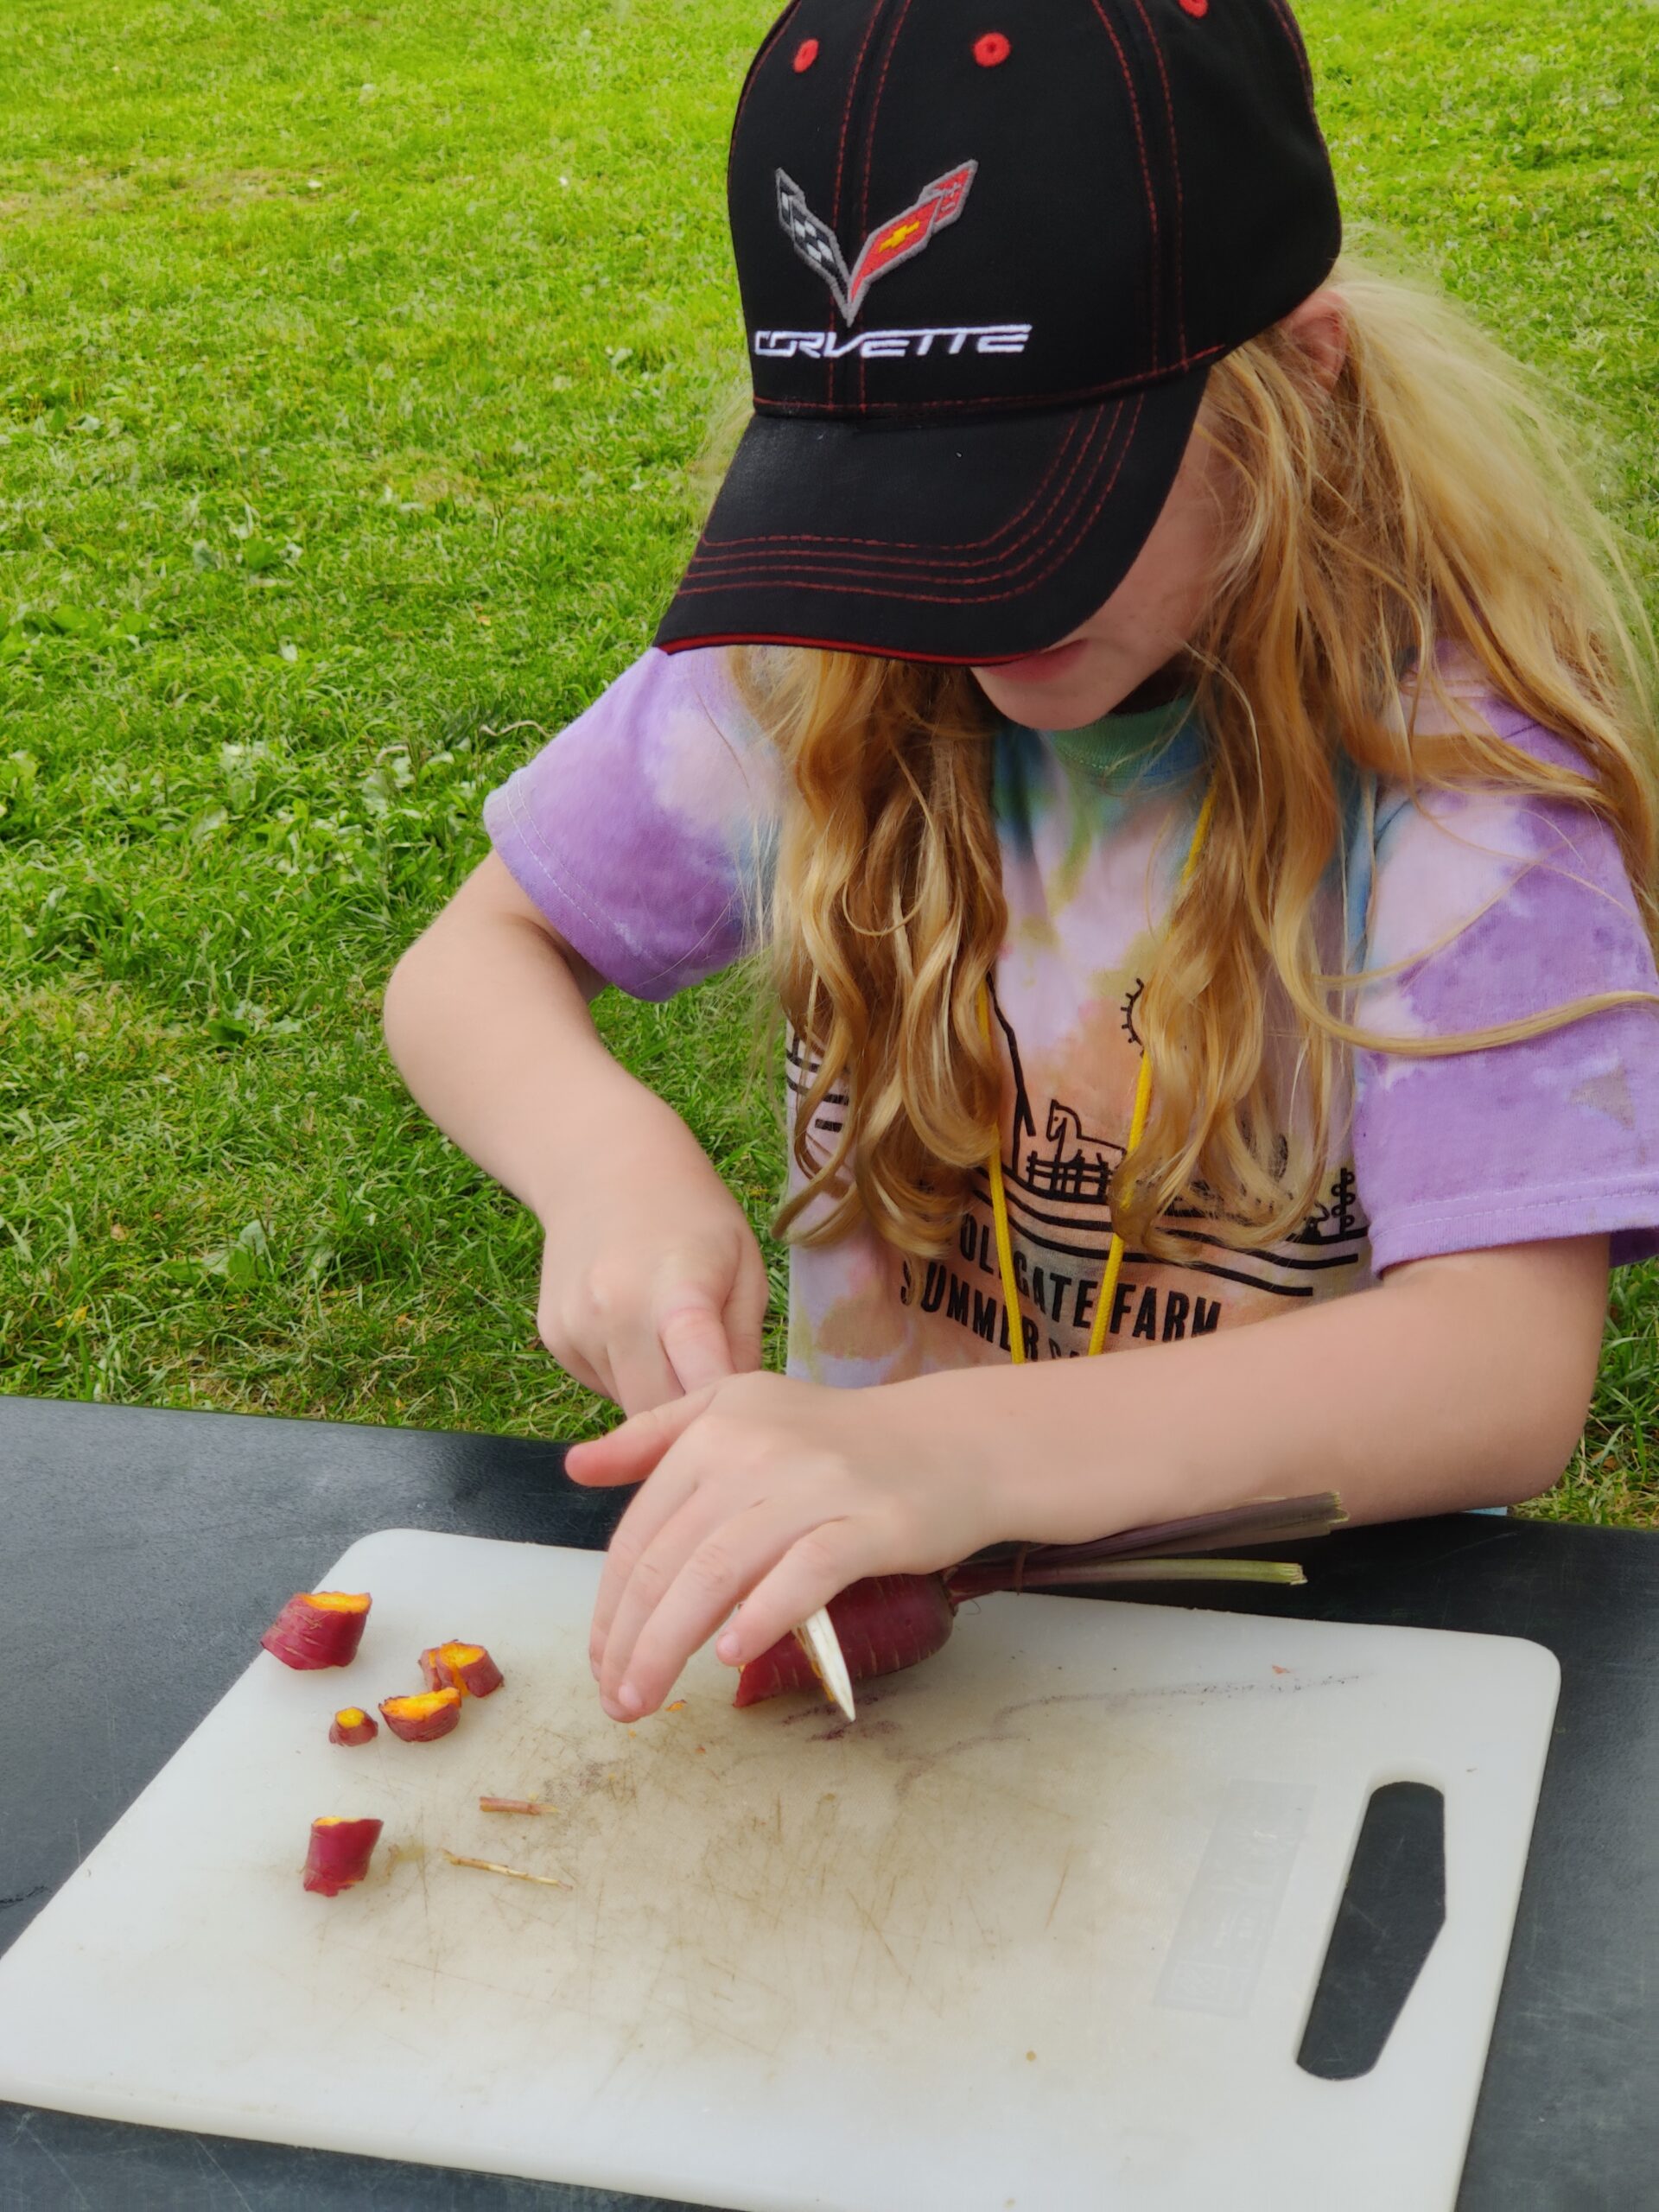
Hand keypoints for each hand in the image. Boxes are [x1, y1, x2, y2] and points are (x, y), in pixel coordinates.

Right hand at [535, 1087, 769, 1415]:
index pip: (700, 1376)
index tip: (746, 1429)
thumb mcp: (744, 1263)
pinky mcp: (554, 1338)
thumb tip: (743, 1411)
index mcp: (678, 1290)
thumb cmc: (692, 1215)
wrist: (601, 1165)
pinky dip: (628, 1377)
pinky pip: (603, 1385)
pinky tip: (640, 1332)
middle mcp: (616, 1314)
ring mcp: (577, 1328)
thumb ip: (744, 1342)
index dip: (723, 1415)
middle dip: (690, 1422)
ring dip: (659, 1397)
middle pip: (657, 1414)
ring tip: (678, 1346)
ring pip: (629, 1405)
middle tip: (721, 1404)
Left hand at [564, 1371, 1017, 1719]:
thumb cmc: (839, 1440)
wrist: (954, 1443)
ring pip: (717, 1573)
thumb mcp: (739, 1410)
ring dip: (669, 1645)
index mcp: (714, 1427)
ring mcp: (813, 1485)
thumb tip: (575, 1468)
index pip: (640, 1530)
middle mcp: (755, 1450)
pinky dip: (761, 1615)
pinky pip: (803, 1573)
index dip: (609, 1604)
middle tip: (616, 1699)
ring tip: (645, 1698)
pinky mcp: (869, 1522)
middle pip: (668, 1560)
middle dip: (629, 1640)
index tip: (600, 1660)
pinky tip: (730, 1654)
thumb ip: (655, 1437)